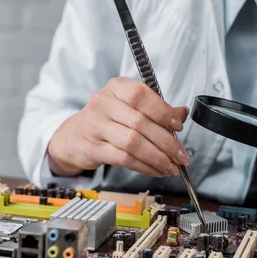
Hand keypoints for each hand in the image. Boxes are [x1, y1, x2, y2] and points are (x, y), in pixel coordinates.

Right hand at [47, 77, 190, 177]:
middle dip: (166, 142)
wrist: (74, 136)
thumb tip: (182, 112)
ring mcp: (96, 125)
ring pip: (133, 143)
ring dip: (157, 158)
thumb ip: (157, 109)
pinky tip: (156, 170)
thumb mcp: (130, 107)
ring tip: (171, 166)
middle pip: (140, 123)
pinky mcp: (93, 148)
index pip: (142, 95)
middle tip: (181, 155)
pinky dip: (145, 167)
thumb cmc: (107, 119)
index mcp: (116, 87)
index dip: (163, 111)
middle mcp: (103, 103)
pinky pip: (124, 159)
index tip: (178, 127)